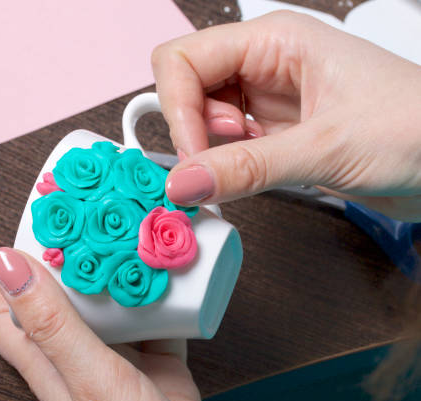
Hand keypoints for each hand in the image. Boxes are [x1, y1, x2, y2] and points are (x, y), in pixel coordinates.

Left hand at [0, 247, 201, 400]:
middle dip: (75, 257)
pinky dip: (164, 290)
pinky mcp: (156, 355)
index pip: (6, 310)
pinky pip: (156, 312)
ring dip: (121, 268)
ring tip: (134, 232)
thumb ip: (51, 323)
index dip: (13, 274)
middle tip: (91, 219)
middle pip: (61, 294)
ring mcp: (117, 352)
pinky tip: (174, 270)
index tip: (38, 238)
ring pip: (108, 298)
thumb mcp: (88, 376)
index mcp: (46, 358)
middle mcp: (76, 351)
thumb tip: (4, 262)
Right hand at [152, 11, 420, 221]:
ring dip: (207, 153)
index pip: (183, 60)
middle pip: (184, 88)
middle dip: (191, 131)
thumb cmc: (417, 128)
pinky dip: (223, 168)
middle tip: (214, 167)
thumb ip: (247, 167)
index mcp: (274, 41)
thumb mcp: (326, 147)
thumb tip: (183, 182)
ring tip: (244, 171)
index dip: (179, 108)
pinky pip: (223, 146)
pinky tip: (249, 178)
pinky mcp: (272, 134)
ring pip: (200, 120)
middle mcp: (264, 65)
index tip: (195, 155)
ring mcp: (266, 101)